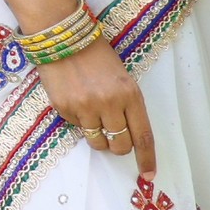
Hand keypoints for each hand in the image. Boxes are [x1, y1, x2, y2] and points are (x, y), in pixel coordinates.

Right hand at [31, 36, 153, 172]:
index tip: (148, 174)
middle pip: (120, 145)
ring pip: (97, 142)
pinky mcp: (63, 108)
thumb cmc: (95, 54)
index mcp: (129, 94)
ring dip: (98, 136)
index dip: (147, 159)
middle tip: (114, 137)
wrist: (61, 35)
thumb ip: (126, 105)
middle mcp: (109, 103)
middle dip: (119, 147)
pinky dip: (78, 119)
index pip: (143, 136)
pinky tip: (75, 98)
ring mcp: (84, 107)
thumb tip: (125, 135)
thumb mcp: (121, 77)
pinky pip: (76, 127)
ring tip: (92, 115)